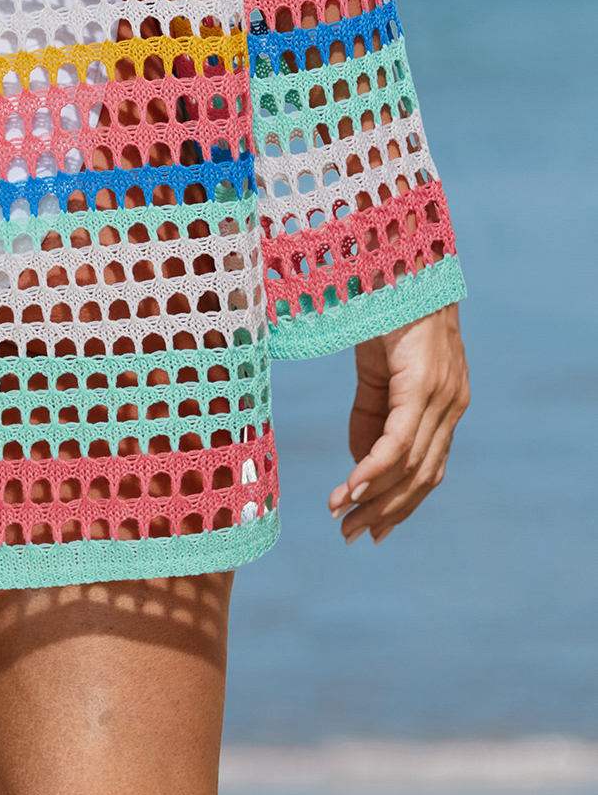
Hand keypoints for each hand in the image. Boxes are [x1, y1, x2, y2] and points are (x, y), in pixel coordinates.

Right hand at [329, 301, 468, 544]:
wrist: (398, 260)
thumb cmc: (386, 307)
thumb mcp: (377, 368)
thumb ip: (373, 413)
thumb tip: (363, 461)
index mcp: (445, 402)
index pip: (428, 468)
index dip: (401, 503)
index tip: (372, 528)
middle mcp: (451, 405)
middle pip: (422, 476)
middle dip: (386, 511)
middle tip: (352, 535)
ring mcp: (440, 396)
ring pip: (411, 466)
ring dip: (375, 498)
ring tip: (343, 518)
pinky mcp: (421, 385)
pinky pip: (399, 441)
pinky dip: (374, 470)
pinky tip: (350, 488)